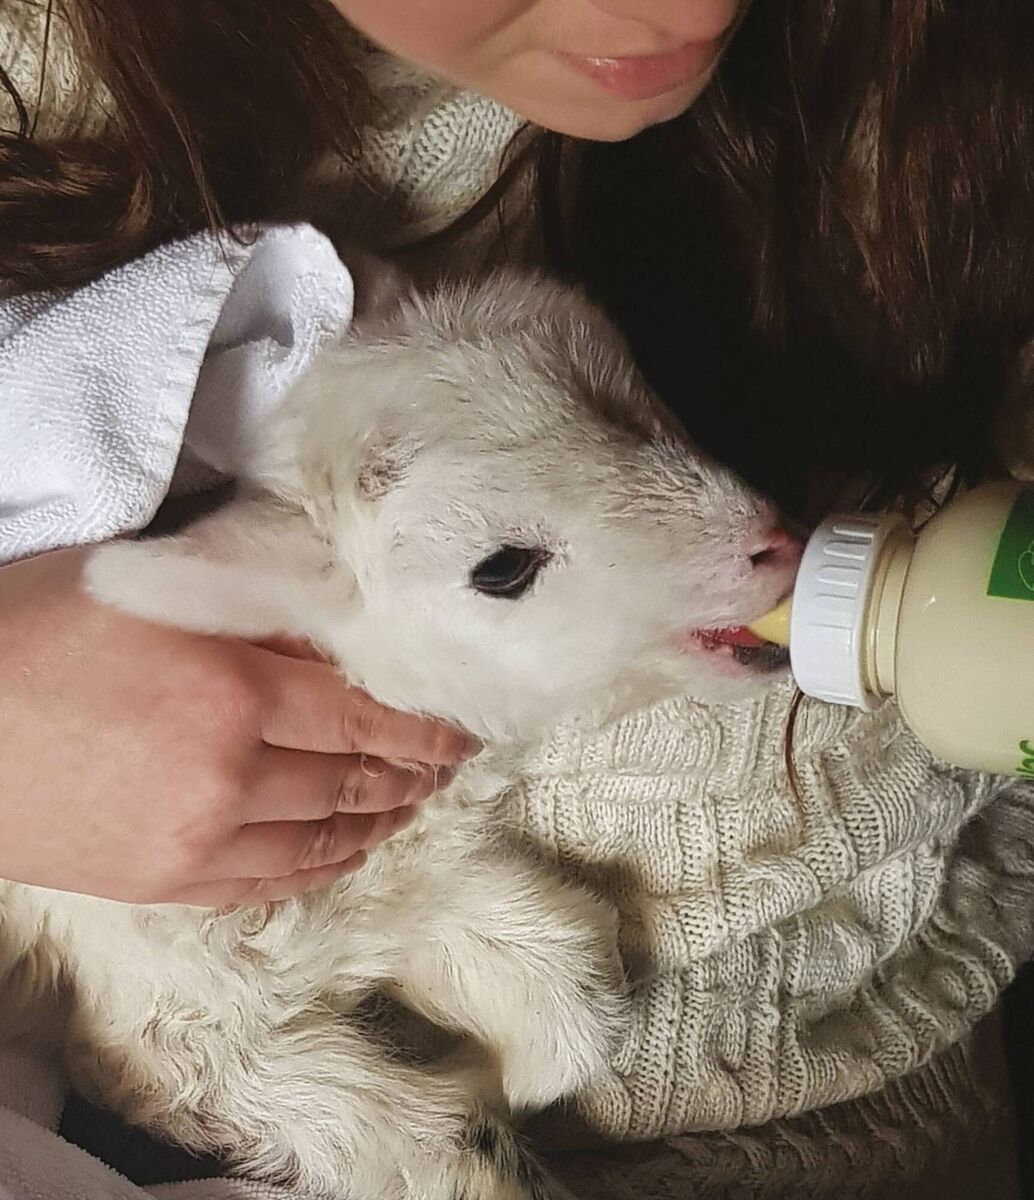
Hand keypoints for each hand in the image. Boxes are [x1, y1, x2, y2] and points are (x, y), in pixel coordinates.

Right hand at [0, 548, 476, 905]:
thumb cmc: (28, 633)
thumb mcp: (149, 592)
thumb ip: (250, 615)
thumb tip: (332, 637)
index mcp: (232, 692)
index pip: (368, 717)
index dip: (426, 725)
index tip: (460, 725)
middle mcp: (229, 776)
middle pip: (355, 780)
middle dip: (413, 771)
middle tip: (447, 759)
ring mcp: (196, 840)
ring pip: (323, 838)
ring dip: (380, 820)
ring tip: (413, 800)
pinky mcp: (161, 883)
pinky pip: (272, 881)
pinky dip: (324, 864)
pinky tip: (348, 847)